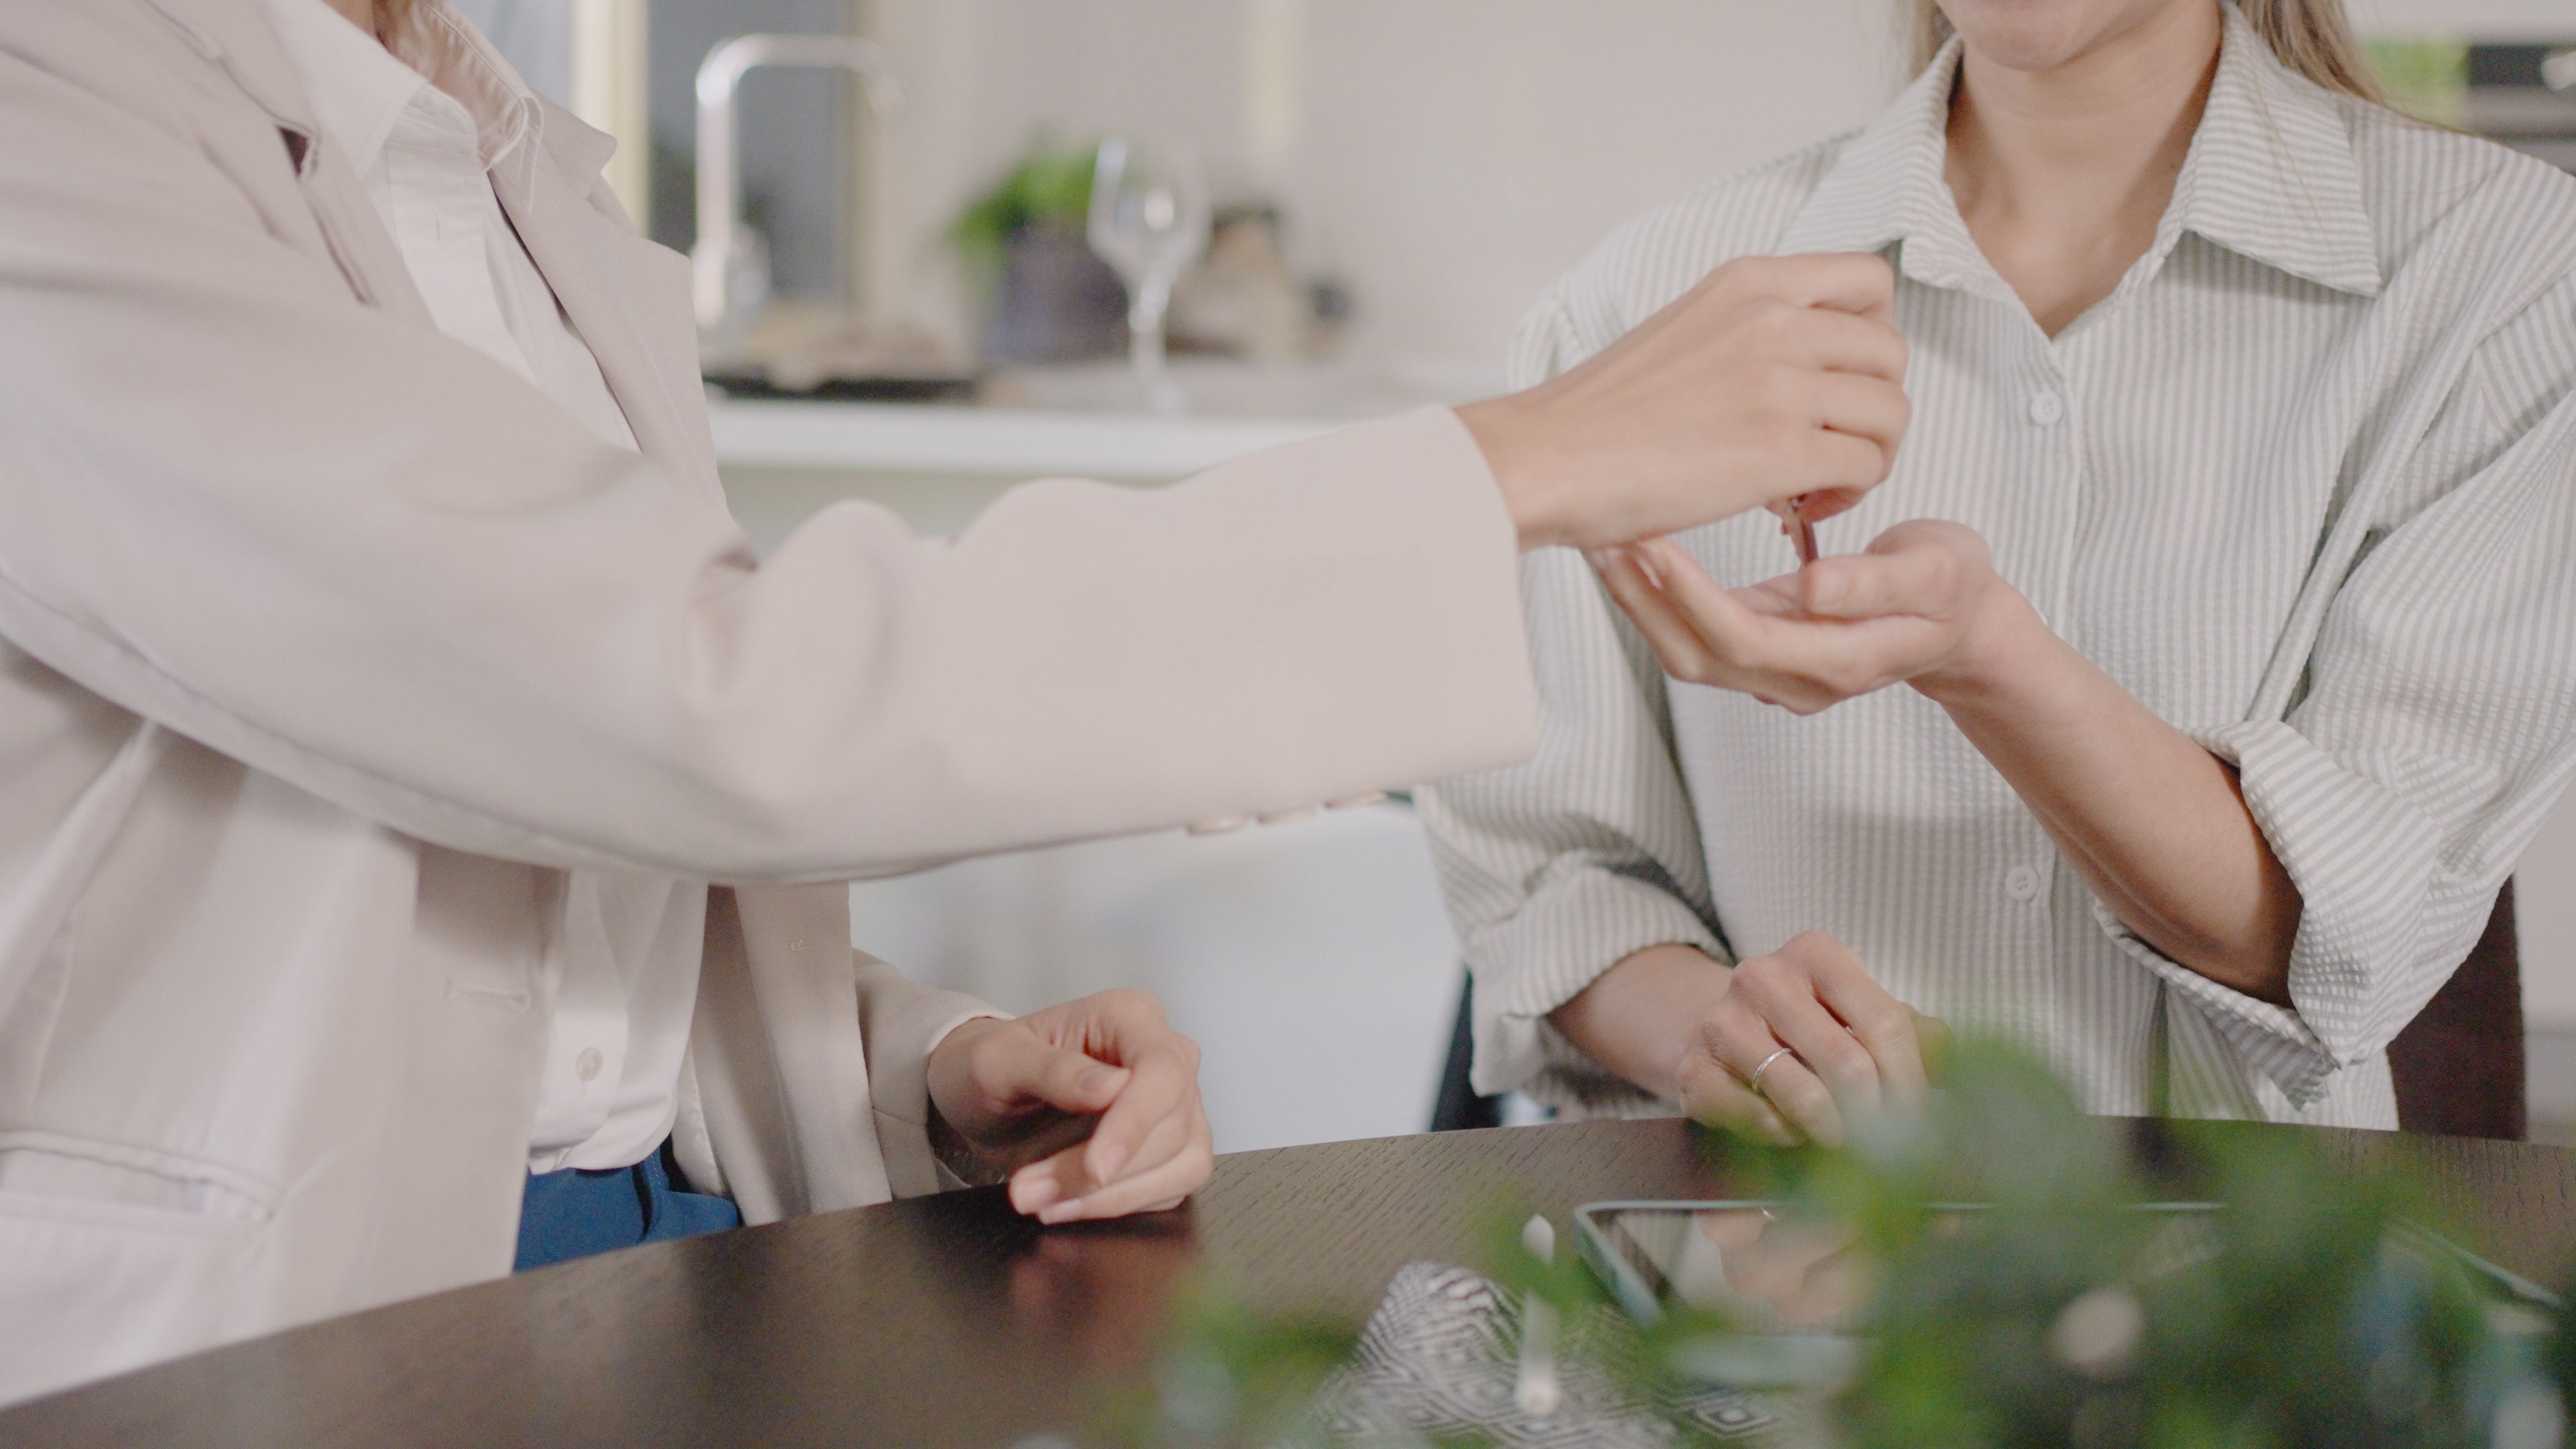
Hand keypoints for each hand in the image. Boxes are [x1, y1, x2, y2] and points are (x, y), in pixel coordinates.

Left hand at [924, 989, 1212, 1224]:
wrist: (985, 1100)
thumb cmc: (992, 1066)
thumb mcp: (998, 1061)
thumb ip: (1051, 1070)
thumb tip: (1110, 1089)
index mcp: (1129, 1017)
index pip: (1161, 1071)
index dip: (1135, 1124)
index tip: (1096, 1168)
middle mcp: (1166, 1056)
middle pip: (1170, 1126)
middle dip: (1098, 1172)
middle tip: (1030, 1189)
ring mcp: (1176, 1105)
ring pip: (1182, 1164)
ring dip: (1111, 1198)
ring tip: (1043, 1201)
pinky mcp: (1172, 1149)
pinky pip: (1170, 1190)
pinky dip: (1119, 1206)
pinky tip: (1068, 1204)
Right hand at [1459, 253, 1910, 551]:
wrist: (1546, 458)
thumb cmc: (1598, 414)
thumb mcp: (1685, 329)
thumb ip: (1750, 330)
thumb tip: (1802, 374)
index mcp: (1751, 283)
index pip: (1870, 283)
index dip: (1874, 337)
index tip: (1840, 380)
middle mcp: (1775, 320)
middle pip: (1891, 353)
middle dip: (1873, 407)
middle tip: (1830, 445)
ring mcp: (1781, 383)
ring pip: (1892, 412)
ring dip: (1870, 456)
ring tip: (1817, 485)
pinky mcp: (1781, 449)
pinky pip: (1865, 466)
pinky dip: (1848, 495)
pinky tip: (1799, 509)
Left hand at [1593, 520, 2031, 713]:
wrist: (1959, 620)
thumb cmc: (1951, 587)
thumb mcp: (1937, 573)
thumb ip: (1878, 583)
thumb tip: (1817, 589)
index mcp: (1838, 662)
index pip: (1744, 639)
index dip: (1693, 598)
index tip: (1657, 547)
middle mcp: (1796, 680)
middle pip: (1698, 656)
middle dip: (1646, 601)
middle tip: (1608, 535)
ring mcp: (1773, 672)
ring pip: (1686, 651)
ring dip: (1641, 600)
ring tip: (1607, 538)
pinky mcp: (1759, 648)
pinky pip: (1694, 634)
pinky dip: (1659, 597)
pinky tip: (1637, 550)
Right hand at [1672, 932, 1933, 1147]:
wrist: (1717, 1027)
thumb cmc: (1805, 1024)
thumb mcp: (1858, 1012)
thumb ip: (1910, 1033)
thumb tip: (1952, 1067)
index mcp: (1817, 954)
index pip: (1885, 1024)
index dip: (1912, 1082)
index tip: (1922, 1120)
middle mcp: (1764, 976)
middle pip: (1848, 1063)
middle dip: (1877, 1116)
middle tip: (1889, 1145)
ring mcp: (1723, 1020)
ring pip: (1802, 1094)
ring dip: (1834, 1130)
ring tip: (1842, 1139)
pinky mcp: (1693, 1067)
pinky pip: (1756, 1118)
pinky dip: (1784, 1136)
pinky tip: (1793, 1131)